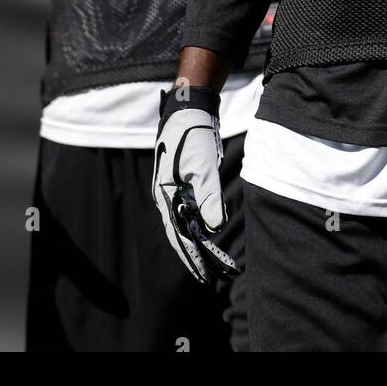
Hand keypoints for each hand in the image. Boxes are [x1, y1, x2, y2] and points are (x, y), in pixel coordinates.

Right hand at [151, 85, 237, 285]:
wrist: (189, 109)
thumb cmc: (191, 136)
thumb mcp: (202, 167)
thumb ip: (209, 198)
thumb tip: (214, 228)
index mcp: (166, 196)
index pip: (179, 234)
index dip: (192, 257)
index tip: (204, 276)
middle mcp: (169, 197)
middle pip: (183, 233)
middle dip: (199, 255)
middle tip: (216, 276)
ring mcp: (177, 190)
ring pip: (190, 223)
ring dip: (204, 242)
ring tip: (220, 261)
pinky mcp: (187, 183)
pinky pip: (195, 210)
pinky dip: (204, 222)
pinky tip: (215, 231)